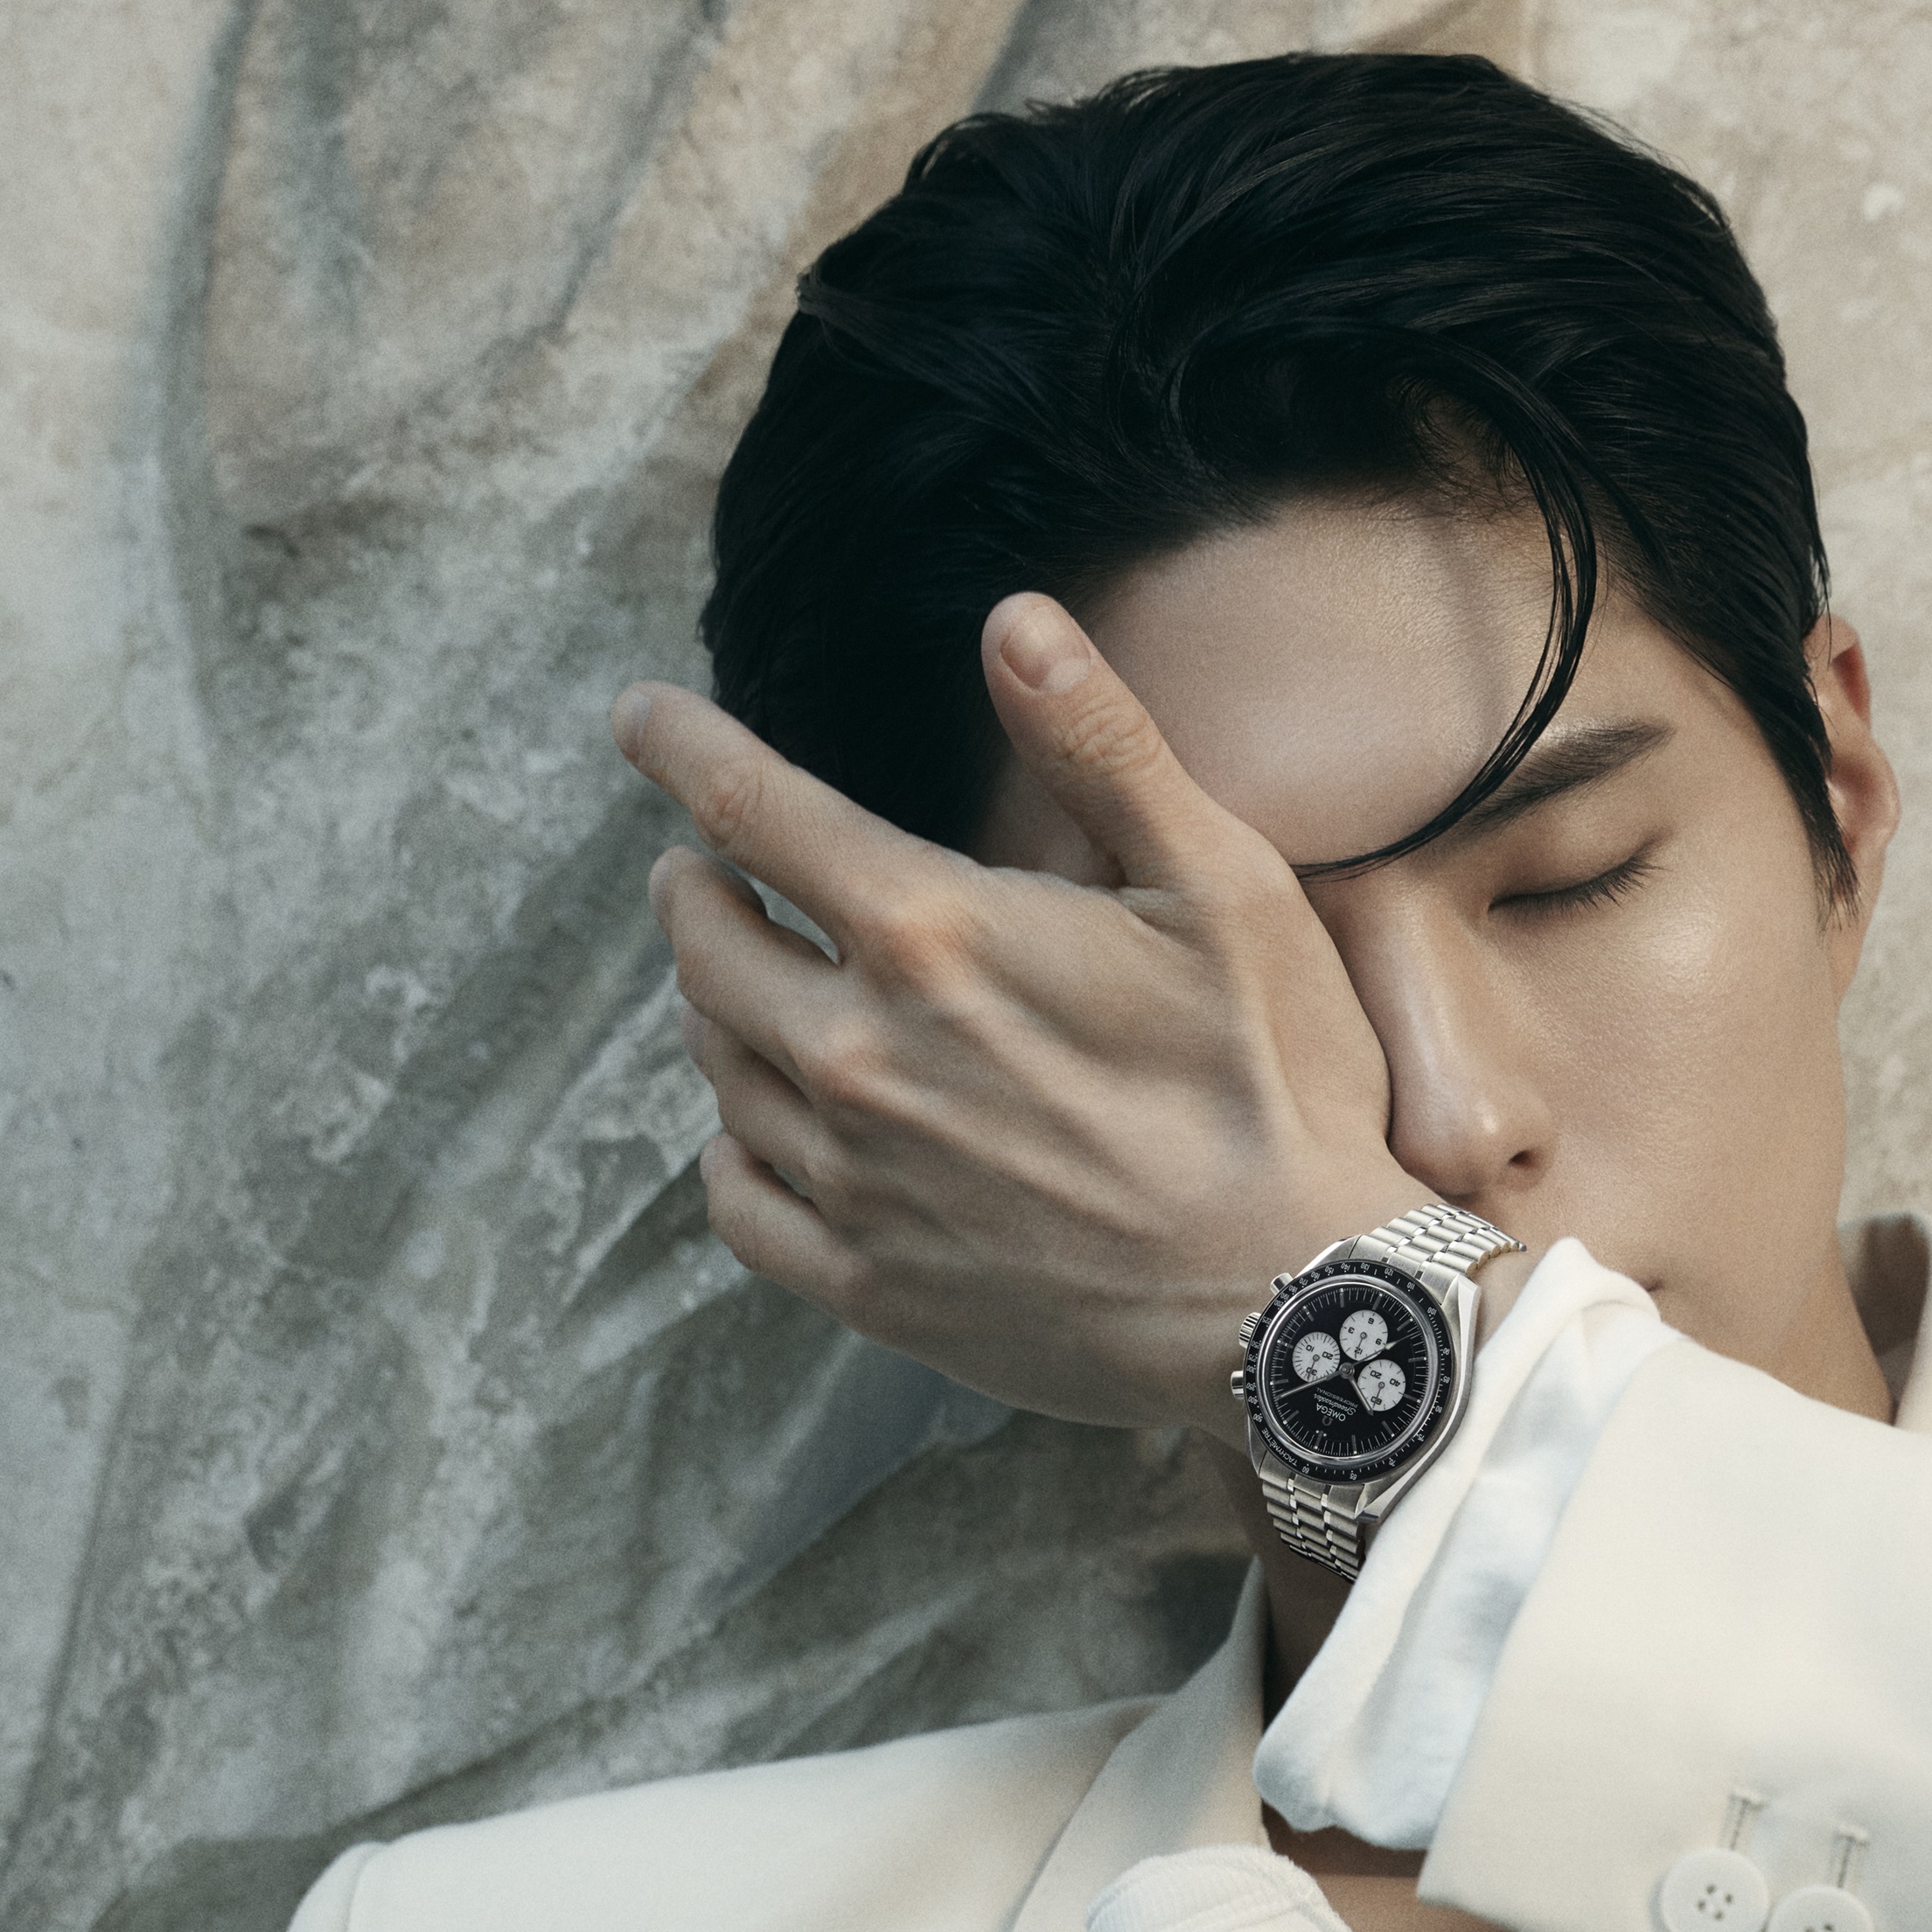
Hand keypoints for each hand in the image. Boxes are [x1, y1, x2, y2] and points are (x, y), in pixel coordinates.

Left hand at [614, 598, 1425, 1431]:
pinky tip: (755, 1131)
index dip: (680, 748)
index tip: (639, 717)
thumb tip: (1014, 623)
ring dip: (715, 1008)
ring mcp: (853, 1179)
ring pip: (718, 1066)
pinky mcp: (869, 1283)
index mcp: (932, 935)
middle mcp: (858, 1055)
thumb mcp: (1221, 884)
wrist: (1293, 1309)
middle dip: (696, 889)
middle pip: (706, 945)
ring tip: (742, 986)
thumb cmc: (1275, 1085)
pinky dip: (731, 1151)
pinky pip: (740, 1205)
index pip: (751, 810)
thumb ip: (1103, 746)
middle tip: (708, 872)